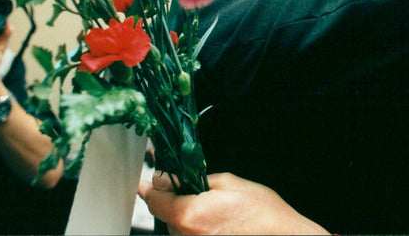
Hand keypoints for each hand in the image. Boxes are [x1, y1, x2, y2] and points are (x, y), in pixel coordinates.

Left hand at [138, 171, 328, 234]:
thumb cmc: (263, 214)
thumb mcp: (229, 182)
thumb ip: (197, 180)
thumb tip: (176, 179)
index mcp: (189, 214)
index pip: (153, 199)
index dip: (149, 187)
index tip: (145, 183)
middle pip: (167, 214)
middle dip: (178, 201)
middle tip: (201, 193)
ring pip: (180, 228)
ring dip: (191, 217)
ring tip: (219, 212)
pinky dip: (201, 229)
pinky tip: (221, 224)